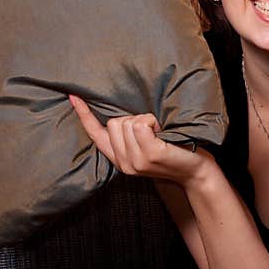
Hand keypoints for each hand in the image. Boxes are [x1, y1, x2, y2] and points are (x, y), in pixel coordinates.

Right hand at [68, 95, 212, 184]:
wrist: (195, 171)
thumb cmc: (173, 152)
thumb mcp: (145, 145)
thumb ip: (128, 135)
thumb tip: (118, 113)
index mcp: (119, 159)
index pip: (95, 134)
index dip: (84, 114)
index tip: (73, 96)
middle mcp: (123, 162)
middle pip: (114, 122)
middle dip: (134, 119)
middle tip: (153, 132)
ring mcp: (136, 160)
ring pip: (128, 122)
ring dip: (147, 120)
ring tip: (159, 134)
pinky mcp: (150, 154)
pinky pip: (141, 123)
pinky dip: (153, 121)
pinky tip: (162, 133)